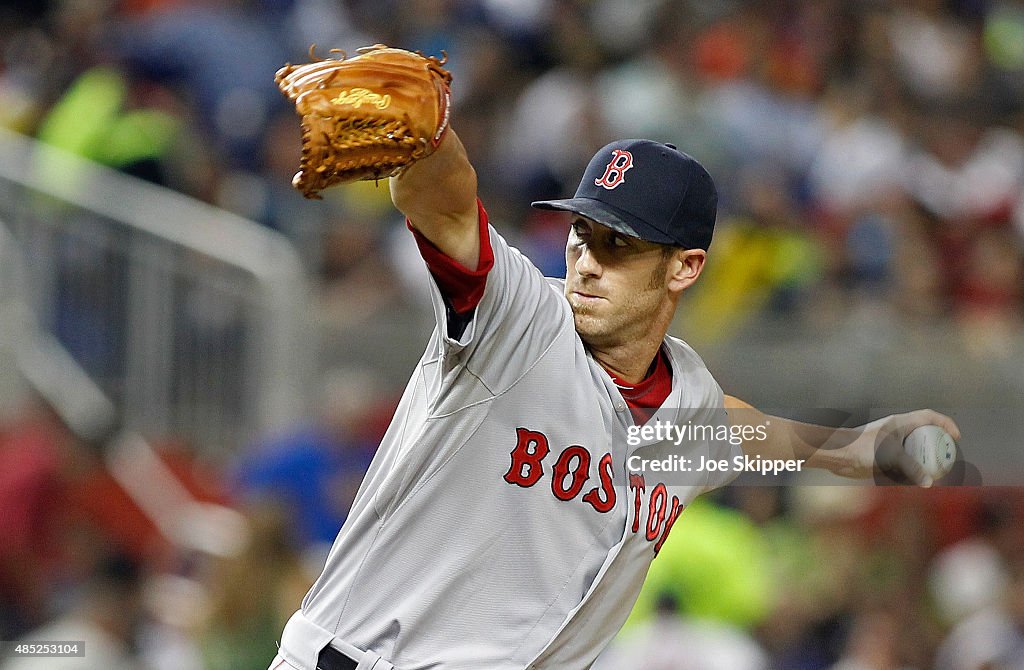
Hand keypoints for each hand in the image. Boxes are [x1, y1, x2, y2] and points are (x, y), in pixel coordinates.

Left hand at [837, 410, 961, 486]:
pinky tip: (918, 479)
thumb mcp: (891, 456)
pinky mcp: (884, 455)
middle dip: (938, 443)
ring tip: (938, 470)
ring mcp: (891, 443)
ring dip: (926, 457)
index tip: (956, 437)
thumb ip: (911, 468)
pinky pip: (904, 460)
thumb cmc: (862, 448)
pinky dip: (913, 467)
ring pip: (914, 448)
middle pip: (924, 432)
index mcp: (900, 422)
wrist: (839, 455)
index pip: (929, 416)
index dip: (946, 423)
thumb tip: (929, 483)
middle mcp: (897, 430)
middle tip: (948, 457)